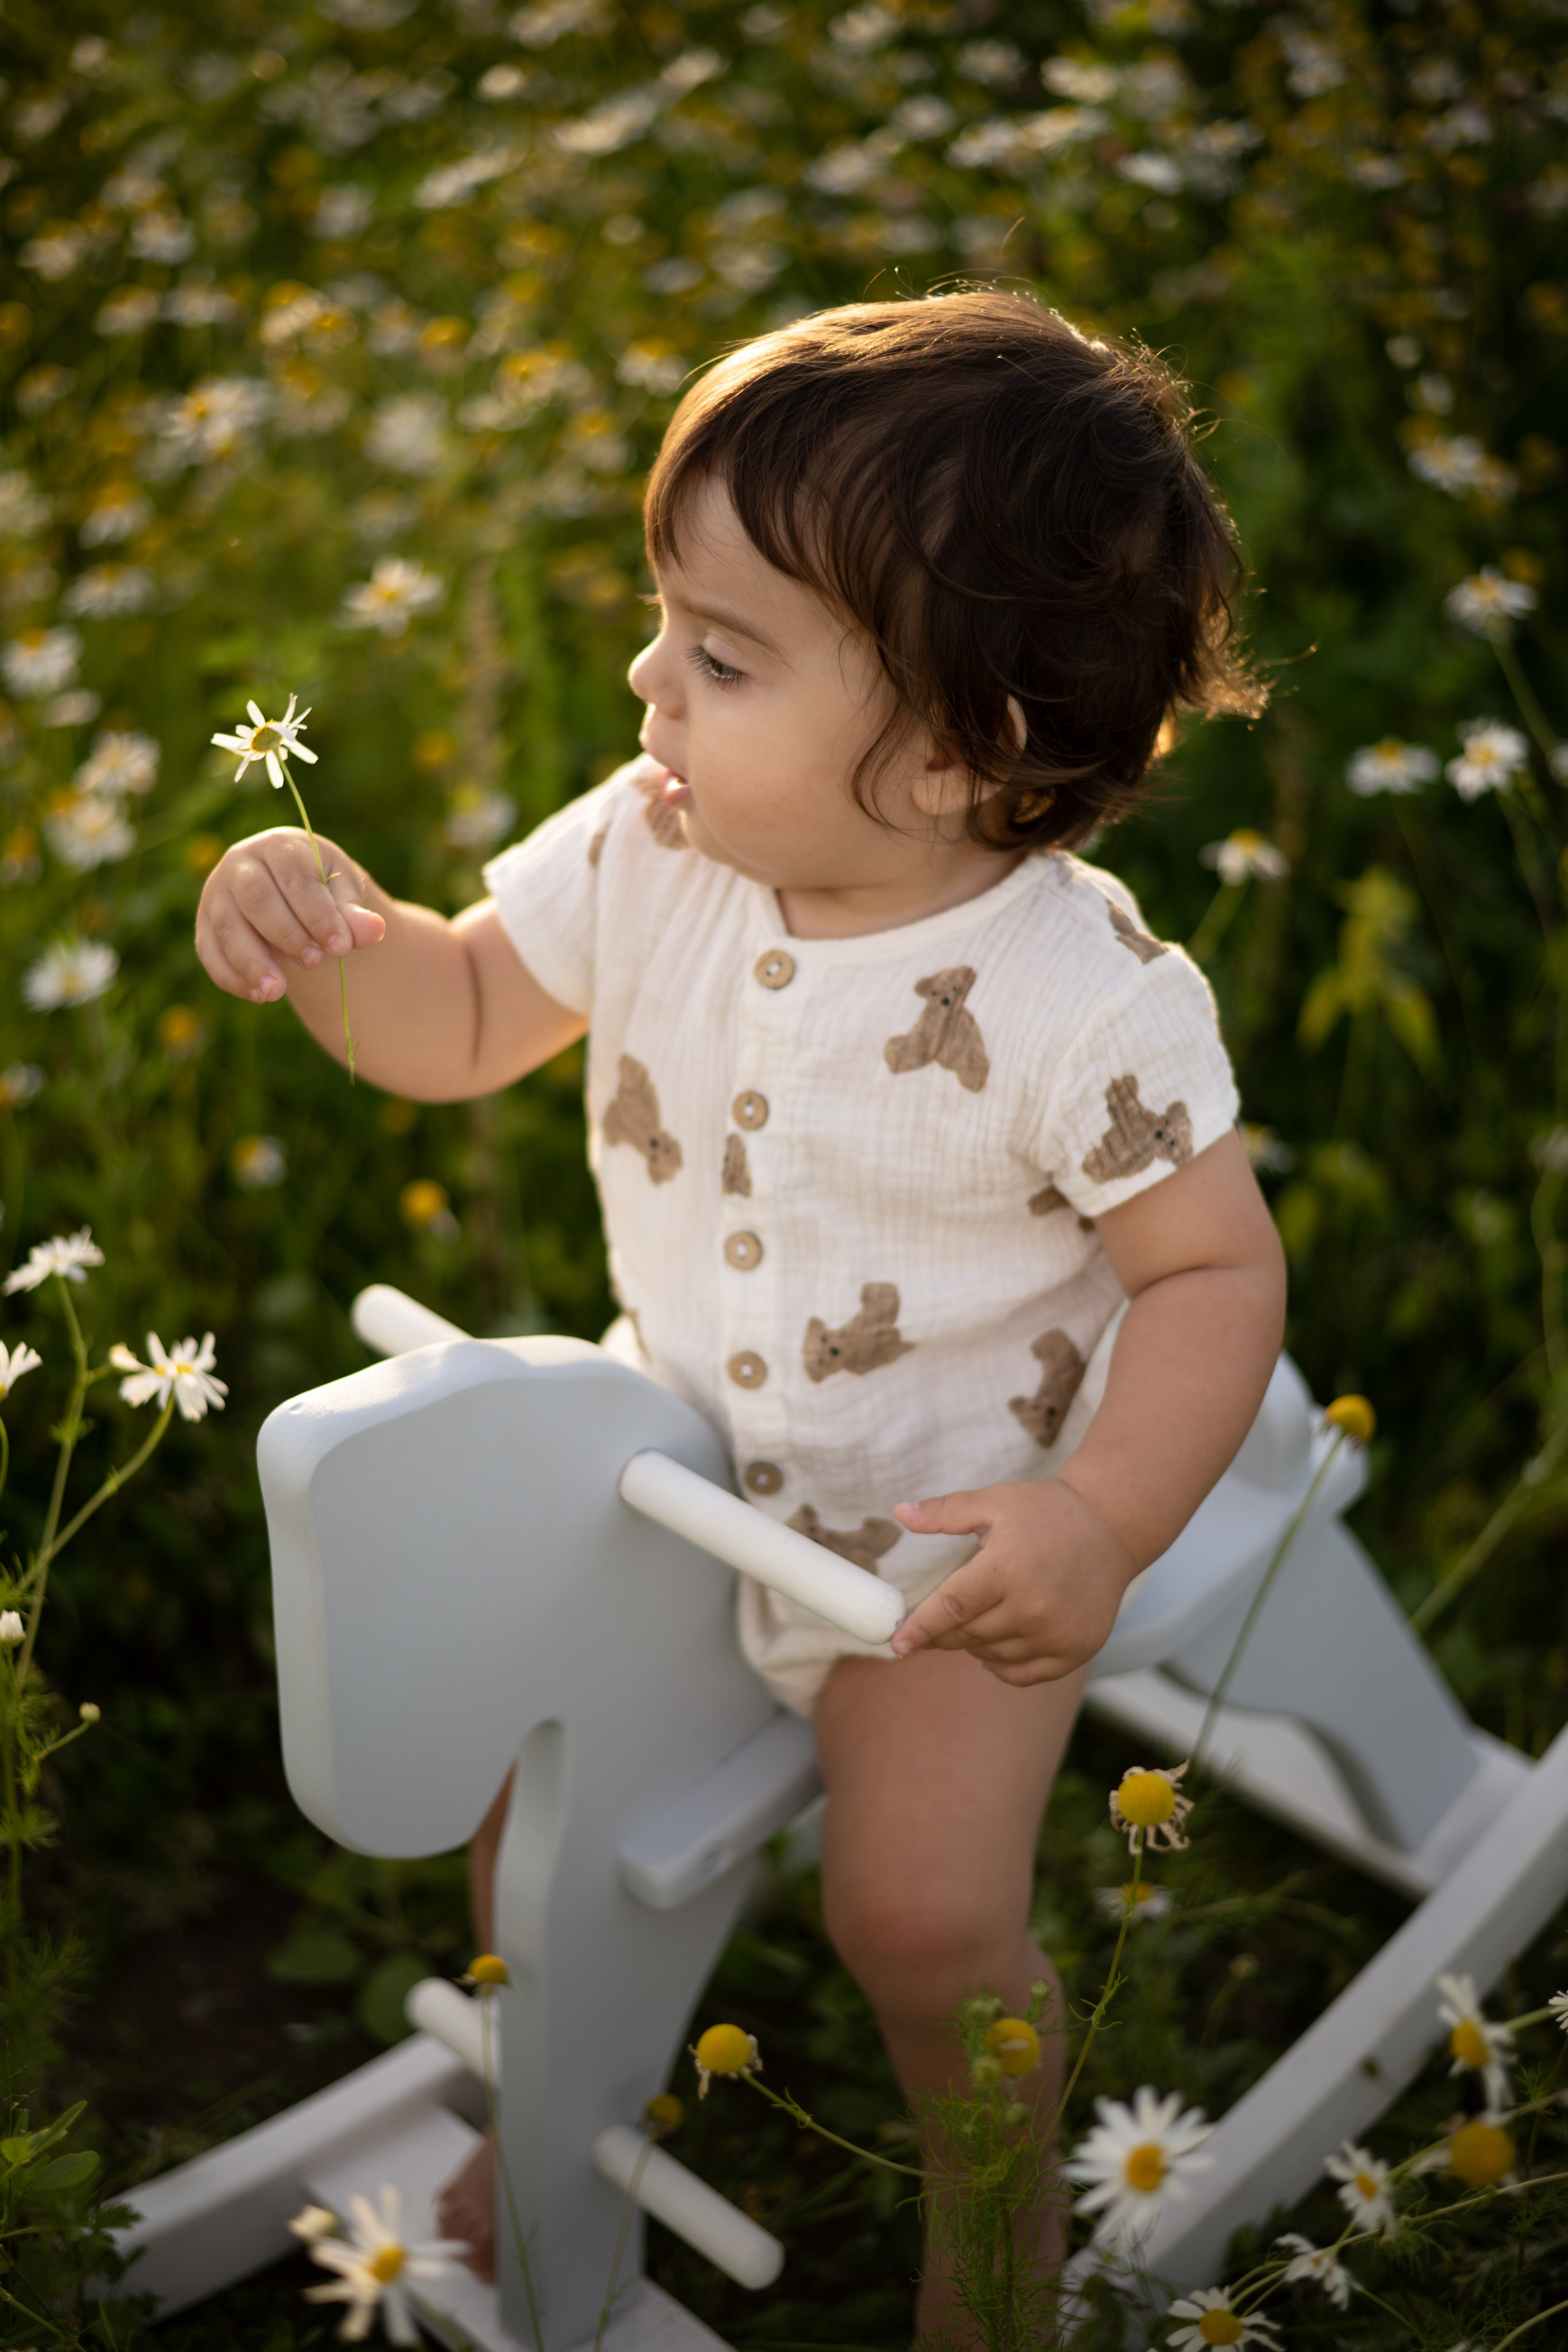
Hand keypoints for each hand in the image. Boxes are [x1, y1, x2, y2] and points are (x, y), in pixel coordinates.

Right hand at [196, 827, 385, 1003]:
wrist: (293, 896)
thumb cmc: (323, 891)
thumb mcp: (345, 896)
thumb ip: (356, 914)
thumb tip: (374, 930)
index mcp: (279, 847)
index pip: (295, 878)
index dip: (318, 914)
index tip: (342, 946)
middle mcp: (240, 864)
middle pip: (257, 899)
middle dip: (286, 935)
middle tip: (315, 962)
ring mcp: (216, 895)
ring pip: (227, 927)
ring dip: (252, 962)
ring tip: (277, 993)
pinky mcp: (205, 926)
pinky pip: (210, 953)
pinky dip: (232, 977)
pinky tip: (259, 996)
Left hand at [889, 1479, 1136, 1685]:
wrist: (1110, 1527)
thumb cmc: (1044, 1511)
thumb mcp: (993, 1502)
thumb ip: (945, 1512)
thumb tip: (899, 1512)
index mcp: (1007, 1568)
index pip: (951, 1607)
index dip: (920, 1628)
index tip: (895, 1644)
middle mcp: (1032, 1607)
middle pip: (967, 1635)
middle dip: (943, 1631)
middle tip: (936, 1619)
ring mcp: (1055, 1633)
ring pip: (991, 1655)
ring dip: (974, 1642)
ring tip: (982, 1613)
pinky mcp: (1074, 1651)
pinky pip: (1022, 1674)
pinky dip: (1001, 1665)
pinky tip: (996, 1645)